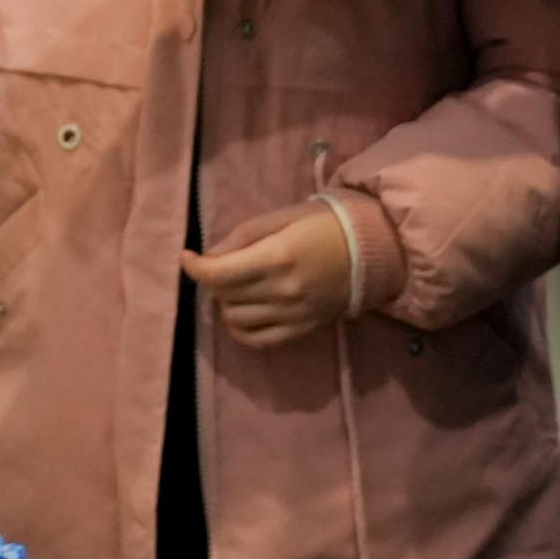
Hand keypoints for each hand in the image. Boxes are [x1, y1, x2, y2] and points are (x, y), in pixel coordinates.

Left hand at [181, 204, 364, 348]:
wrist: (372, 251)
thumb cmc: (325, 225)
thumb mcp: (282, 217)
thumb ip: (244, 235)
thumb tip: (211, 254)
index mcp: (277, 257)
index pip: (219, 273)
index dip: (195, 267)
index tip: (187, 257)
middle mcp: (283, 291)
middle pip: (224, 296)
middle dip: (213, 280)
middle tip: (220, 265)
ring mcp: (293, 315)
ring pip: (236, 319)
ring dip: (225, 303)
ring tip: (234, 287)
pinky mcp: (302, 330)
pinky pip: (258, 340)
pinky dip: (241, 330)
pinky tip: (241, 313)